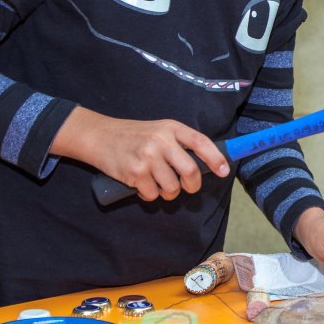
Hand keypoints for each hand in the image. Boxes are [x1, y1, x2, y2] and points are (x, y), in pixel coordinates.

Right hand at [51, 106, 229, 201]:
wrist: (100, 137)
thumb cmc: (134, 136)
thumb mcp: (159, 130)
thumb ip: (179, 143)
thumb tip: (206, 164)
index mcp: (171, 128)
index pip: (201, 142)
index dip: (216, 158)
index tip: (223, 171)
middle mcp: (161, 141)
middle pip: (190, 171)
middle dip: (192, 185)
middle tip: (188, 187)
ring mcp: (147, 157)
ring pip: (172, 187)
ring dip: (168, 192)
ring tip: (158, 183)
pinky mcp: (135, 172)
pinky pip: (152, 194)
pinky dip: (150, 195)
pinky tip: (142, 185)